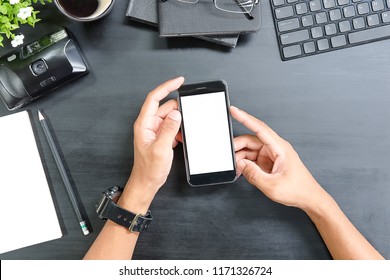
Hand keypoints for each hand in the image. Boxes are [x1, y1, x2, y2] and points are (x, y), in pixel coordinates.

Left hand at [119, 77, 183, 212]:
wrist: (147, 182)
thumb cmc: (149, 169)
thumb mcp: (161, 149)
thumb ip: (168, 129)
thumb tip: (176, 114)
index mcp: (144, 124)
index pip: (154, 98)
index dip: (167, 87)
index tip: (179, 81)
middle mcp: (148, 125)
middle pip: (165, 107)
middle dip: (178, 110)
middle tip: (189, 114)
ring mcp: (155, 131)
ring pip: (170, 118)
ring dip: (179, 123)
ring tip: (182, 133)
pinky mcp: (160, 137)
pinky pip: (172, 127)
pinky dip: (178, 130)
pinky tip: (180, 139)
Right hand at [231, 106, 323, 210]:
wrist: (308, 198)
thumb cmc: (298, 190)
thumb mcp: (272, 185)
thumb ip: (253, 174)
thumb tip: (240, 164)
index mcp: (280, 148)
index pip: (259, 128)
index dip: (245, 118)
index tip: (233, 110)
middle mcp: (275, 148)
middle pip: (251, 140)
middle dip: (237, 147)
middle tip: (228, 156)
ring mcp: (271, 155)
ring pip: (250, 150)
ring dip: (241, 158)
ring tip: (236, 169)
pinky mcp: (269, 162)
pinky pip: (253, 159)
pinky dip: (245, 164)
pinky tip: (241, 172)